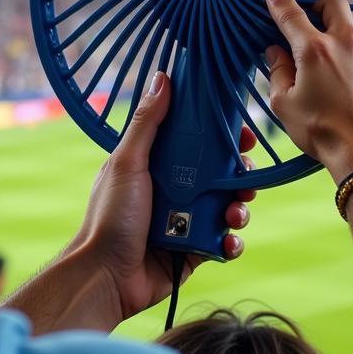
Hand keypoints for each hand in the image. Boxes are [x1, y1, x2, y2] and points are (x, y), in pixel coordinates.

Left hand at [67, 71, 255, 323]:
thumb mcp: (127, 162)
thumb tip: (162, 78)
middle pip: (219, 175)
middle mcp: (173, 190)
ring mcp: (185, 221)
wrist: (106, 275)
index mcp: (156, 165)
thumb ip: (147, 123)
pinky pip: (224, 242)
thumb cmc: (109, 217)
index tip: (242, 133)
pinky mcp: (194, 250)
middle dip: (240, 175)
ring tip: (235, 213)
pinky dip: (232, 241)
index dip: (222, 137)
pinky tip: (228, 240)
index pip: (197, 143)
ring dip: (239, 208)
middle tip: (246, 177)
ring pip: (227, 207)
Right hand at [263, 0, 352, 182]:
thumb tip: (276, 51)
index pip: (292, 15)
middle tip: (308, 20)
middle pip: (334, 4)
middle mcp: (345, 44)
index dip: (279, 0)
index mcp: (314, 50)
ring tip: (327, 62)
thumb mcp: (283, 103)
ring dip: (337, 35)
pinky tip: (345, 79)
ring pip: (351, 29)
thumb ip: (277, 71)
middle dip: (319, 6)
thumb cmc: (319, 130)